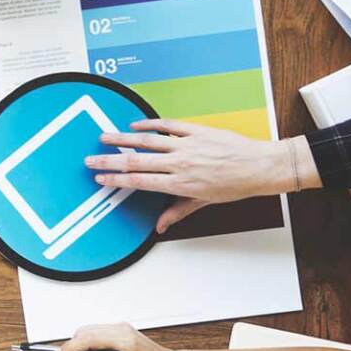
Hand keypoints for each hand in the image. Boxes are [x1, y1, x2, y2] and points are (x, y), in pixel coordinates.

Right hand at [55, 323, 176, 350]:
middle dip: (72, 349)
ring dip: (78, 347)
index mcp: (125, 340)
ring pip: (88, 332)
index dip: (70, 347)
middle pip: (85, 332)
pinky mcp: (118, 331)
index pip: (89, 339)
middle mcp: (121, 330)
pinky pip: (95, 333)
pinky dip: (86, 345)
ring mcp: (120, 329)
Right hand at [86, 119, 319, 231]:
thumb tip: (160, 226)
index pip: (139, 182)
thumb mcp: (205, 202)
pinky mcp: (196, 131)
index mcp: (180, 183)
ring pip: (147, 142)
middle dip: (109, 161)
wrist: (260, 166)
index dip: (116, 180)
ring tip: (104, 137)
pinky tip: (135, 125)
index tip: (101, 179)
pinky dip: (149, 124)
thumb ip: (178, 211)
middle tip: (90, 160)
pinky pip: (167, 126)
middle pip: (135, 162)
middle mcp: (179, 164)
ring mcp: (186, 146)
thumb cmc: (236, 185)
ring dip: (122, 139)